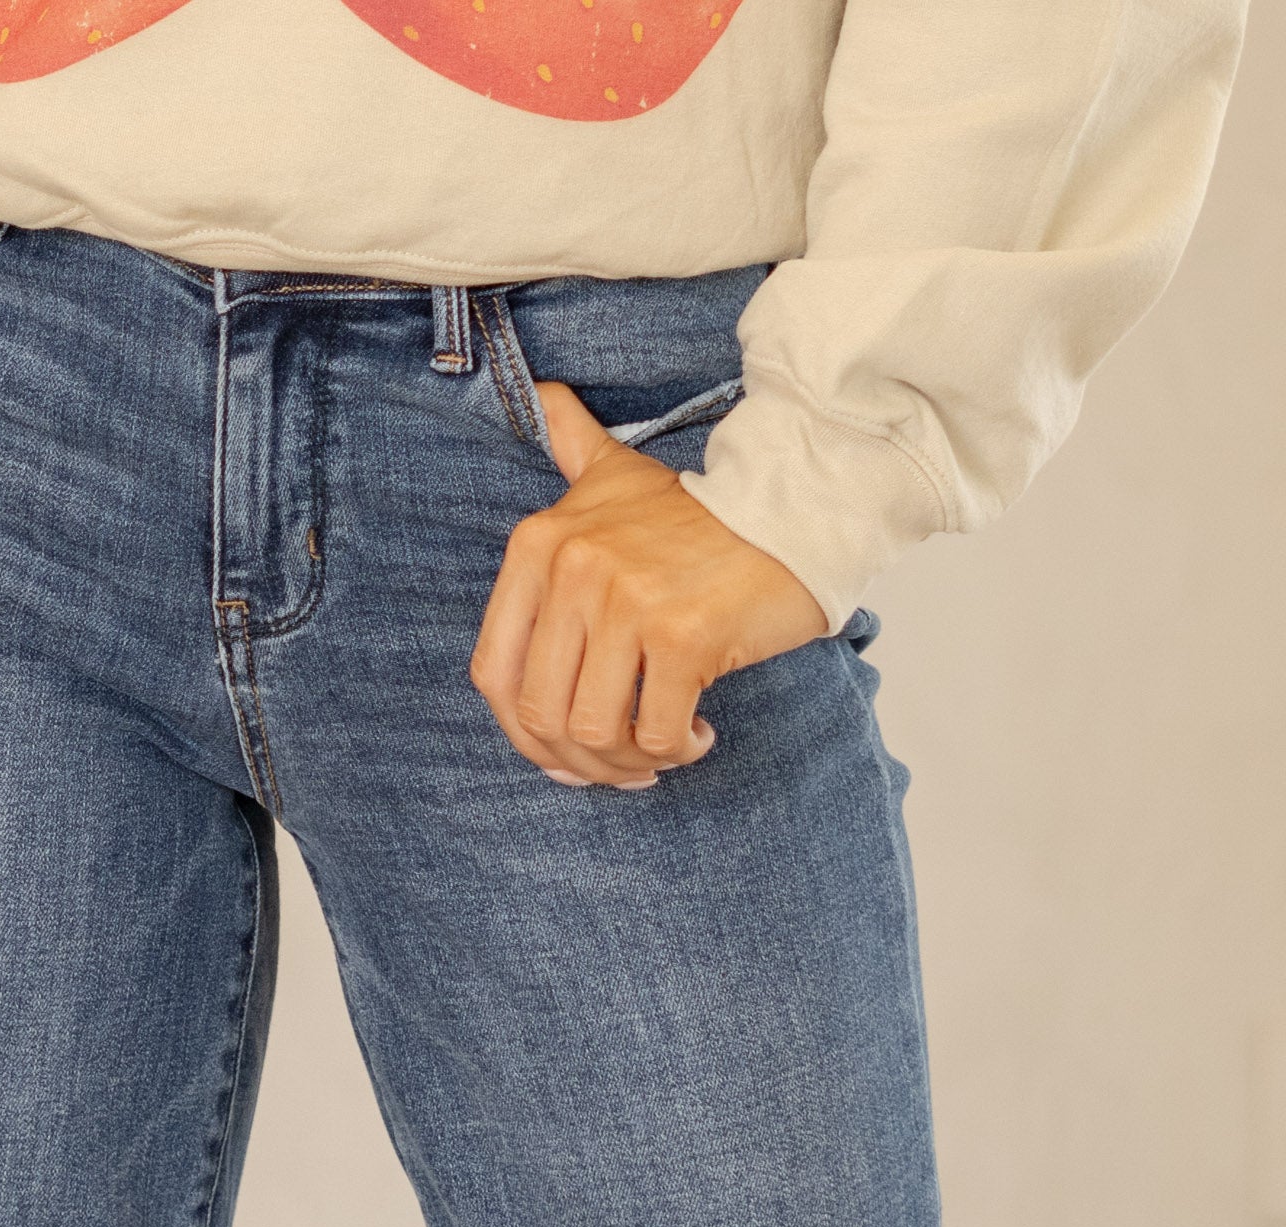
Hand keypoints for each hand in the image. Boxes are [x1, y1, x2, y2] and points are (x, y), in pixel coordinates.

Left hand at [471, 381, 825, 788]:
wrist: (798, 503)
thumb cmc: (701, 509)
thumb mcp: (618, 470)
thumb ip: (572, 447)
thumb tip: (543, 397)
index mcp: (539, 546)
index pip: (494, 672)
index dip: (521, 731)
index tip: (559, 748)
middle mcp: (573, 572)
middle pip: (540, 714)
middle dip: (575, 761)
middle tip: (617, 765)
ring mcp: (626, 604)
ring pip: (591, 732)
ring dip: (622, 764)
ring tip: (655, 754)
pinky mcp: (682, 637)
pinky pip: (654, 732)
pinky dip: (672, 751)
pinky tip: (694, 736)